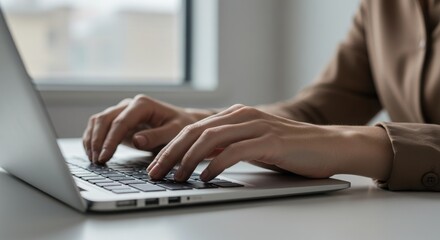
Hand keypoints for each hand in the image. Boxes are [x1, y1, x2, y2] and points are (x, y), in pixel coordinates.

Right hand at [82, 95, 207, 163]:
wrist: (181, 123)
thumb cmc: (180, 126)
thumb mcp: (175, 132)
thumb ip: (157, 136)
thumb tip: (137, 141)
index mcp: (143, 104)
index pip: (121, 121)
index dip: (110, 140)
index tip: (104, 156)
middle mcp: (129, 105)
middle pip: (104, 119)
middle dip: (97, 141)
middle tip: (97, 161)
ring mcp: (121, 112)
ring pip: (97, 121)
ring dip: (92, 140)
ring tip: (94, 160)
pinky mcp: (117, 121)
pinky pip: (98, 127)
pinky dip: (92, 139)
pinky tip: (92, 154)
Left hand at [147, 104, 392, 181]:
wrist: (330, 145)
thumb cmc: (292, 149)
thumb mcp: (254, 144)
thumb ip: (230, 146)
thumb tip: (201, 160)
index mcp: (237, 115)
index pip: (194, 128)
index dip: (171, 147)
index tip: (156, 165)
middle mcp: (243, 116)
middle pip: (195, 132)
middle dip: (170, 153)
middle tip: (155, 172)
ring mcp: (257, 126)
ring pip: (210, 139)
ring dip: (187, 160)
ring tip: (175, 178)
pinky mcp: (270, 141)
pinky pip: (234, 151)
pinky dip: (215, 165)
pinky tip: (205, 178)